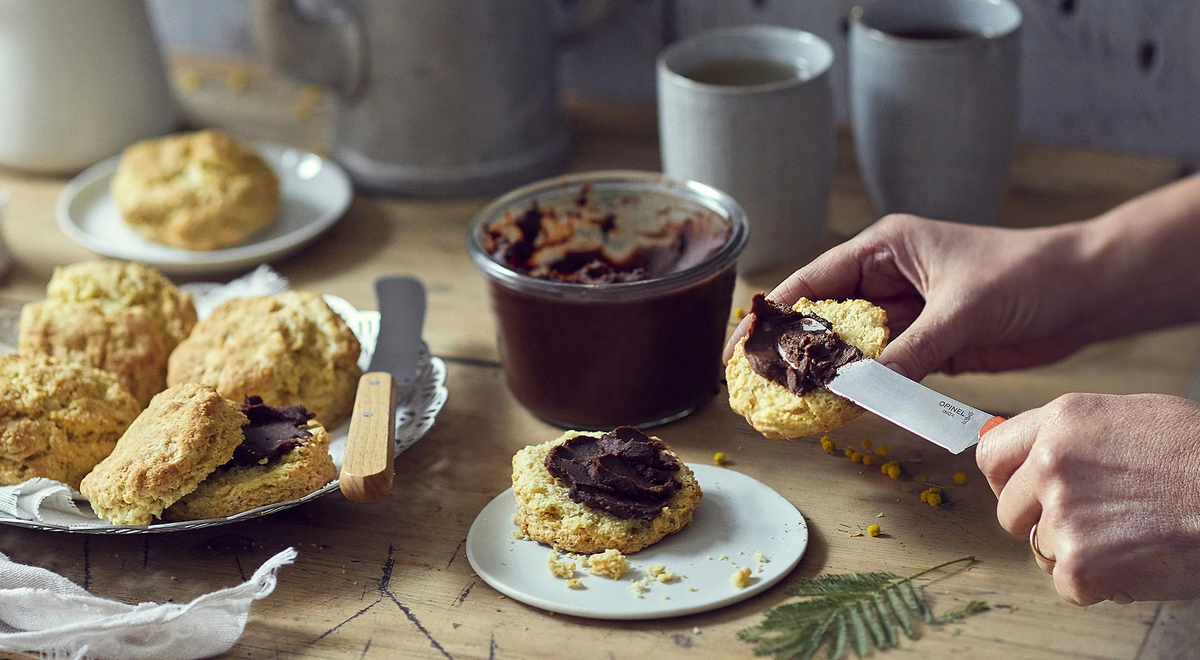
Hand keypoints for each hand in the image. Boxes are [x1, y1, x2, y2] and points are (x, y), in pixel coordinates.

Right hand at [724, 214, 1095, 379]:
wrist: (1085, 294)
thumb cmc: (1027, 275)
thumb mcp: (961, 310)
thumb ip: (907, 352)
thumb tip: (857, 392)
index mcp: (883, 250)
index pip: (812, 282)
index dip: (774, 315)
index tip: (743, 347)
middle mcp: (886, 281)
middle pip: (822, 319)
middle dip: (793, 351)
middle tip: (758, 387)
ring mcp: (904, 316)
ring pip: (850, 351)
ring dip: (828, 377)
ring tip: (792, 407)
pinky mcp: (925, 347)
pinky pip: (882, 373)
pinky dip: (864, 392)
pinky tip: (842, 412)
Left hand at [976, 392, 1199, 603]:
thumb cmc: (1199, 457)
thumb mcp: (1129, 418)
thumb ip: (1072, 436)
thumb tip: (1033, 455)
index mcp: (1061, 422)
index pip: (992, 455)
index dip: (1005, 481)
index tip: (1021, 493)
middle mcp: (1052, 464)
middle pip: (1009, 511)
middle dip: (1042, 522)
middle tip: (1091, 522)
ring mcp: (1064, 514)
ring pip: (1044, 548)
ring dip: (1080, 551)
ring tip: (1130, 534)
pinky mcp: (1081, 563)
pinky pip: (1069, 584)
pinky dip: (1101, 583)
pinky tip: (1137, 558)